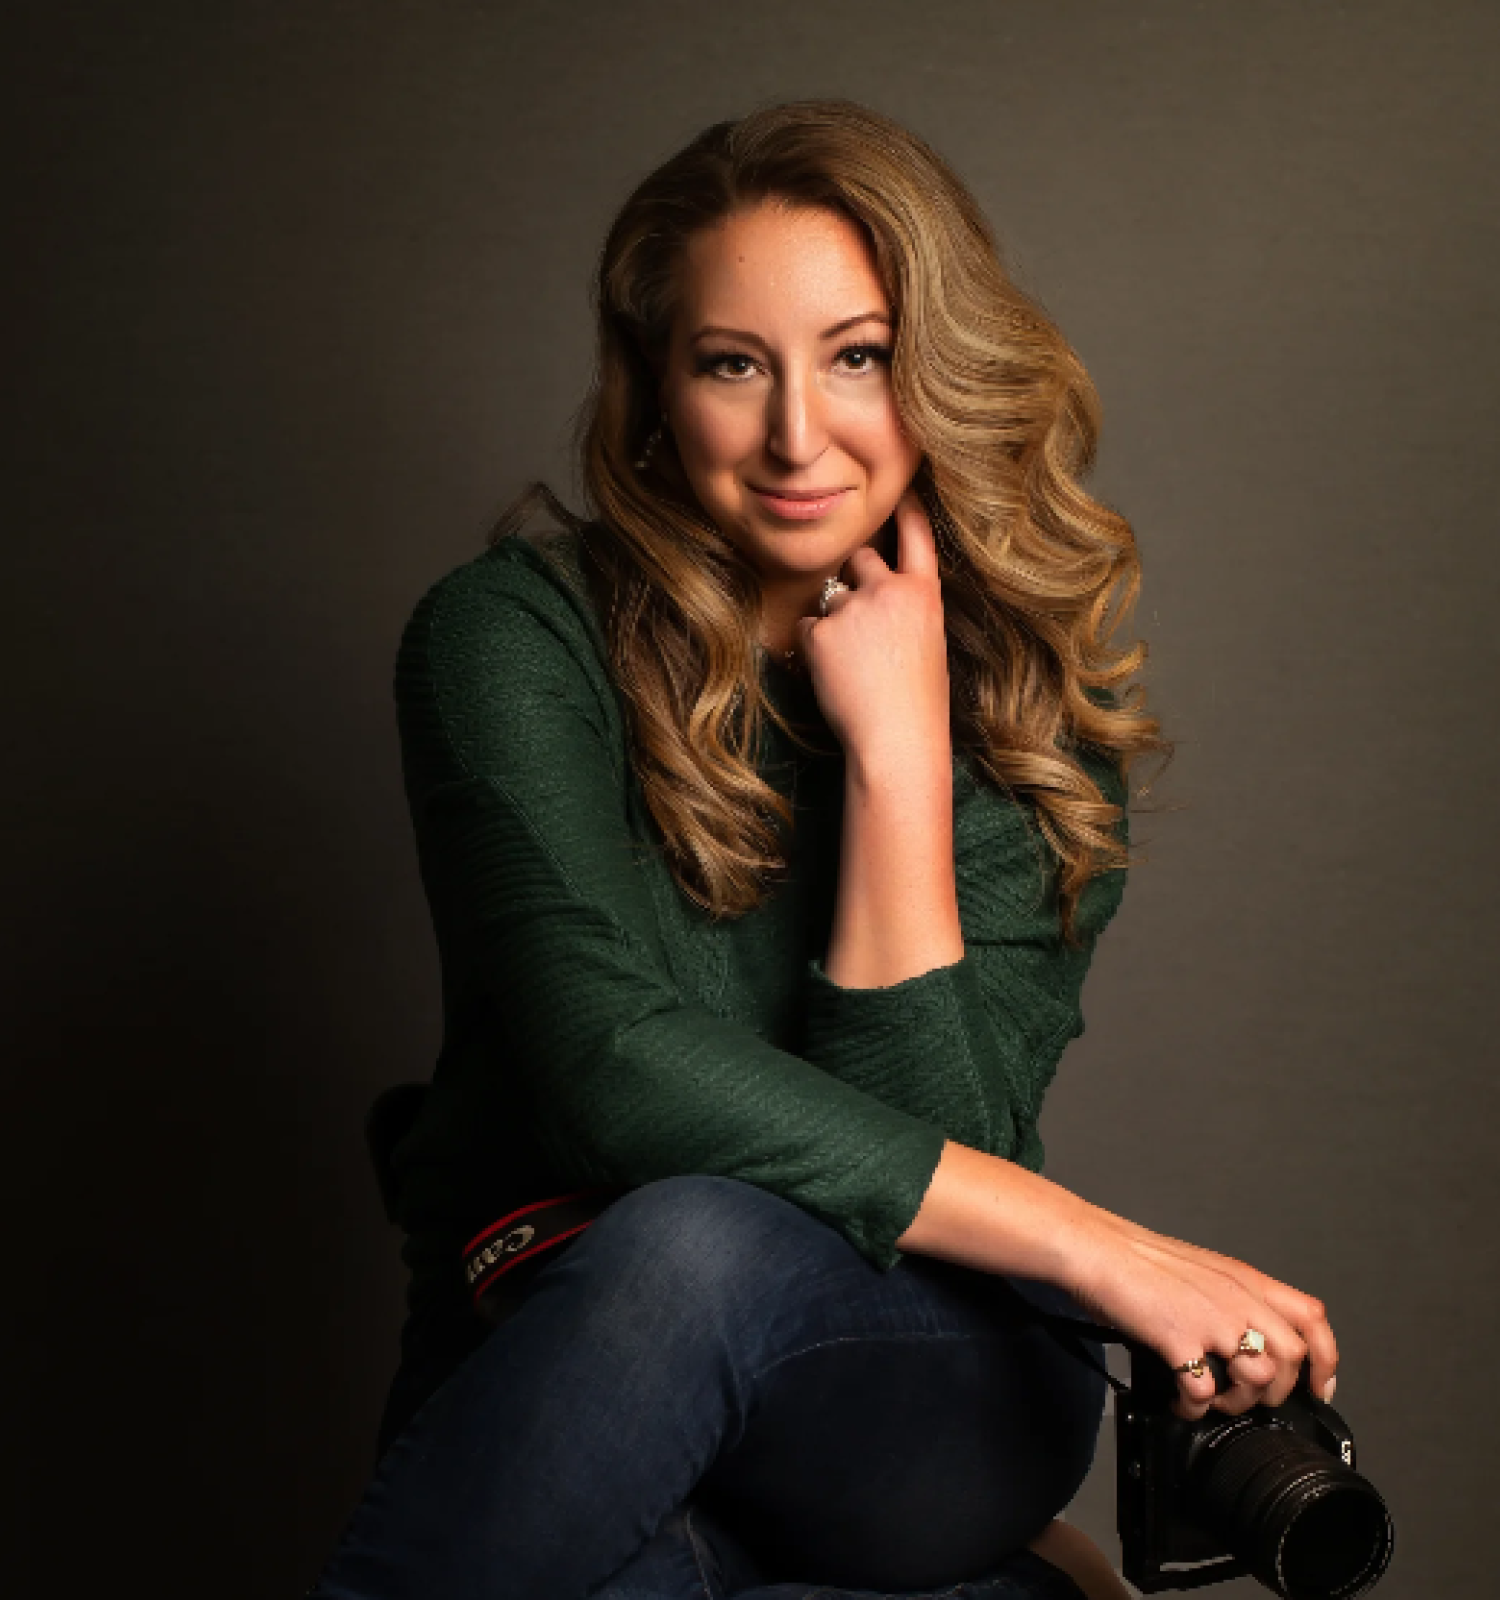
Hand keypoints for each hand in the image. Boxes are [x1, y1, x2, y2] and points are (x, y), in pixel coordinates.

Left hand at [795, 486, 950, 776]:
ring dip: (834, 622)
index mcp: (924, 595)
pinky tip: (835, 675)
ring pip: (831, 598)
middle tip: (862, 623)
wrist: (896, 739)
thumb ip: (907, 610)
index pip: (916, 537)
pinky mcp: (823, 630)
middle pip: (861, 557)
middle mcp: (889, 590)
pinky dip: (815, 649)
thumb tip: (879, 598)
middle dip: (854, 577)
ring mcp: (853, 608)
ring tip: (853, 667)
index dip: (907, 511)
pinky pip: (809, 628)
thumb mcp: (928, 644)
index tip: (901, 491)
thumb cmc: (917, 704)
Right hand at [1069, 1210, 1338, 1421]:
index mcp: (1244, 1279)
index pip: (1311, 1317)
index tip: (1318, 1387)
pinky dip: (1194, 1407)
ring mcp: (1210, 1318)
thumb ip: (1231, 1299)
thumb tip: (1245, 1342)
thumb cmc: (1137, 1259)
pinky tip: (1180, 1401)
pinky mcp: (1179, 1338)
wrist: (1096, 1249)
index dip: (1326, 1359)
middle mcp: (1236, 1297)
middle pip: (1291, 1357)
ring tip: (1212, 1401)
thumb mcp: (1201, 1271)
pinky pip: (1203, 1391)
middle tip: (1246, 1397)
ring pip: (1257, 1378)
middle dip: (1275, 1390)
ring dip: (1238, 1402)